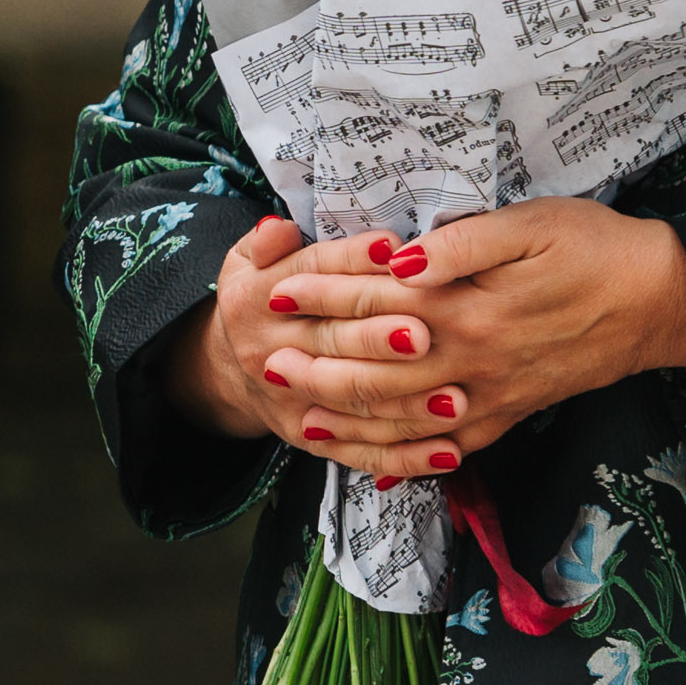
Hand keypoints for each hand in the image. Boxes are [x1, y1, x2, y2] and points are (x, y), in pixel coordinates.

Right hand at [162, 218, 448, 471]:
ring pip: (354, 403)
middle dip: (379, 339)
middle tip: (426, 335)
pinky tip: (449, 453)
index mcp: (255, 297)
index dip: (350, 260)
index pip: (310, 274)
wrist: (231, 368)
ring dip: (406, 405)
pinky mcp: (311, 439)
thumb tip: (278, 227)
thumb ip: (267, 242)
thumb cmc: (262, 298)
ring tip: (454, 398)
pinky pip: (362, 452)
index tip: (392, 251)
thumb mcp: (246, 260)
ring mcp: (290, 400)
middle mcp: (269, 349)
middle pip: (332, 340)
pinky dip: (406, 457)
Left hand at [301, 199, 685, 476]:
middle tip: (265, 364)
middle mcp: (474, 360)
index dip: (323, 294)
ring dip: (351, 421)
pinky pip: (453, 447)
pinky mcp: (513, 413)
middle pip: (378, 368)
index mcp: (469, 306)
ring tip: (301, 419)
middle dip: (317, 366)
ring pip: (408, 419)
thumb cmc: (593, 247)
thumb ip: (460, 245)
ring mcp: (494, 395)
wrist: (661, 301)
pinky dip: (412, 459)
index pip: (376, 301)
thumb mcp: (529, 224)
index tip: (276, 290)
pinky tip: (380, 468)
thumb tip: (398, 258)